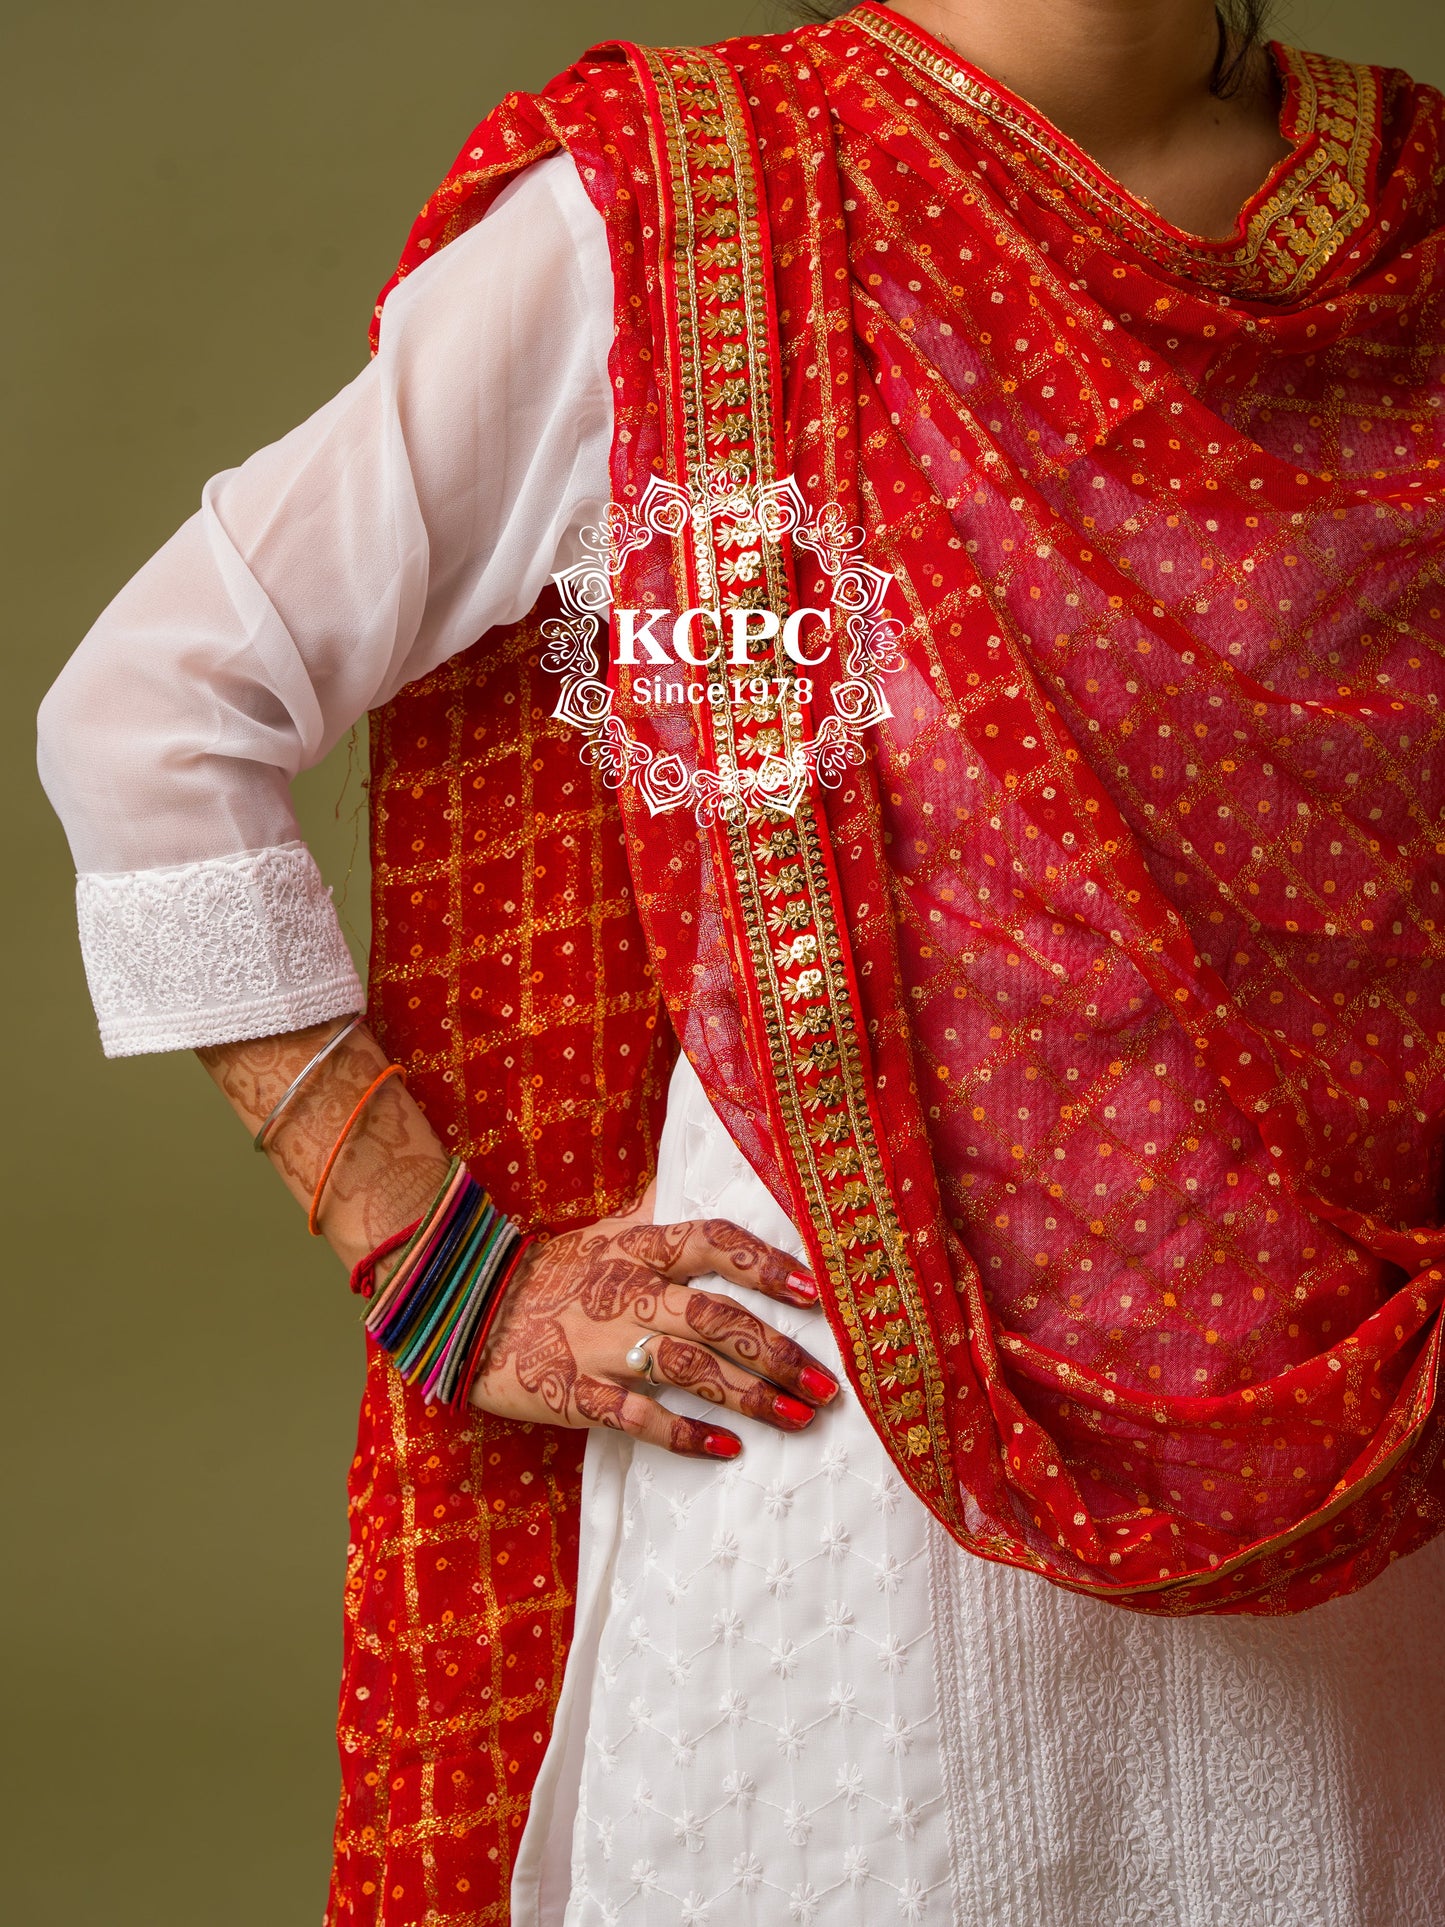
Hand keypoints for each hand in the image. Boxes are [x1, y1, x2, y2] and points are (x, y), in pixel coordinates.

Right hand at [468, 1189, 840, 1457]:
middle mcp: (628, 1292)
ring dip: (747, 1396)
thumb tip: (705, 1168)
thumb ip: (660, 1211)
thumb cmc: (553, 1271)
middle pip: (715, 1317)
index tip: (817, 1293)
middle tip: (828, 1385)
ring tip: (797, 1418)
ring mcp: (601, 1344)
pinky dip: (683, 1433)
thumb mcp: (607, 1231)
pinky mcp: (574, 1391)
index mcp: (639, 1249)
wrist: (467, 1308)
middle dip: (777, 1352)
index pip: (713, 1243)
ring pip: (687, 1368)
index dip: (766, 1264)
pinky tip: (725, 1449)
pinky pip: (636, 1416)